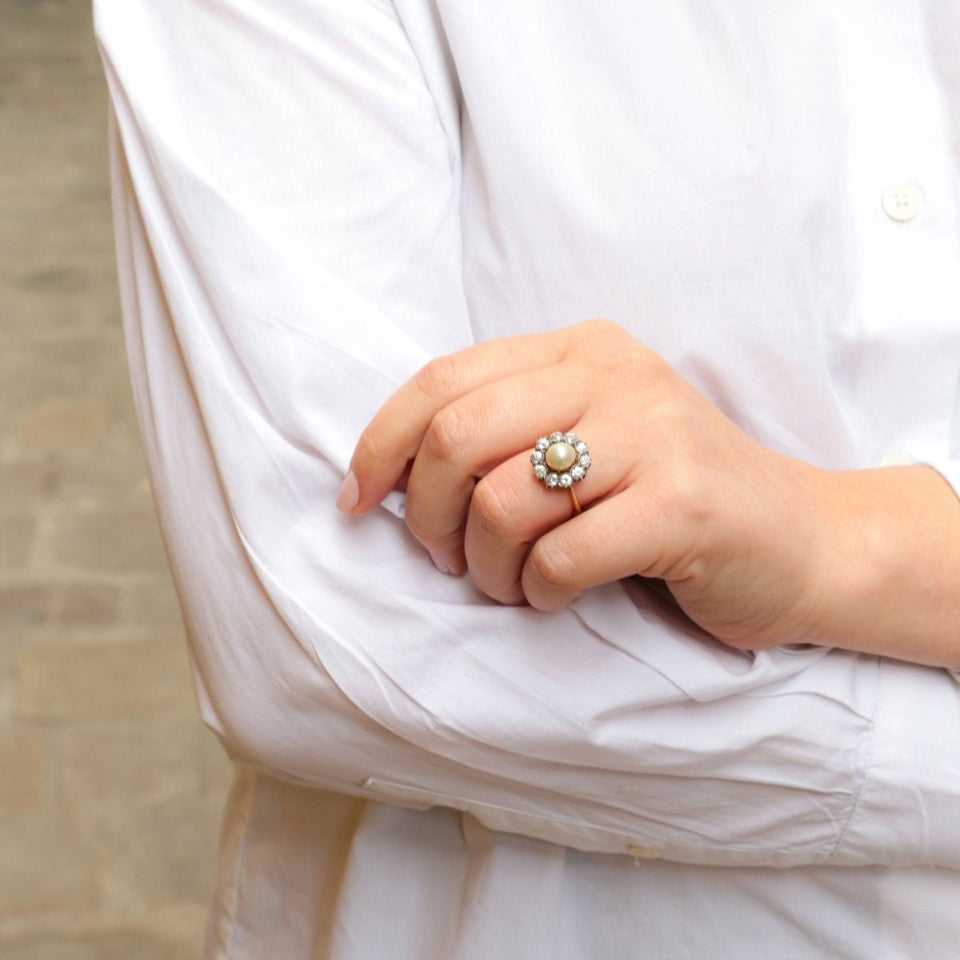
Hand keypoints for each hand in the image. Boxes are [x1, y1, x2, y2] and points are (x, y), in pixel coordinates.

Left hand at [340, 320, 959, 663]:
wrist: (802, 540)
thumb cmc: (670, 501)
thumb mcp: (588, 440)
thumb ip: (506, 434)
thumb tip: (390, 475)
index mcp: (580, 349)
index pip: (441, 379)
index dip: (380, 444)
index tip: (359, 502)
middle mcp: (615, 374)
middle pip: (457, 436)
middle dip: (426, 515)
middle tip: (444, 559)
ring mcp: (654, 434)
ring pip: (500, 502)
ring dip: (485, 566)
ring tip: (513, 585)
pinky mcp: (683, 502)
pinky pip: (560, 558)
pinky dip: (541, 593)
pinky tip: (560, 596)